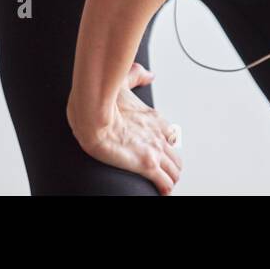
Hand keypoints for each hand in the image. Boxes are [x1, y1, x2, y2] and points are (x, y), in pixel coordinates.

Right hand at [66, 62, 183, 194]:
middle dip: (171, 166)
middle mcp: (159, 135)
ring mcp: (154, 150)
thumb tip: (149, 75)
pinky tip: (162, 192)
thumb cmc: (105, 100)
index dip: (166, 147)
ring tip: (163, 185)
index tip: (160, 153)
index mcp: (154, 119)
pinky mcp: (147, 164)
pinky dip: (165, 189)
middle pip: (175, 156)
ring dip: (170, 179)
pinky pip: (165, 183)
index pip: (170, 137)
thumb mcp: (124, 82)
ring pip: (174, 171)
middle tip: (163, 174)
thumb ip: (138, 76)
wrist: (93, 115)